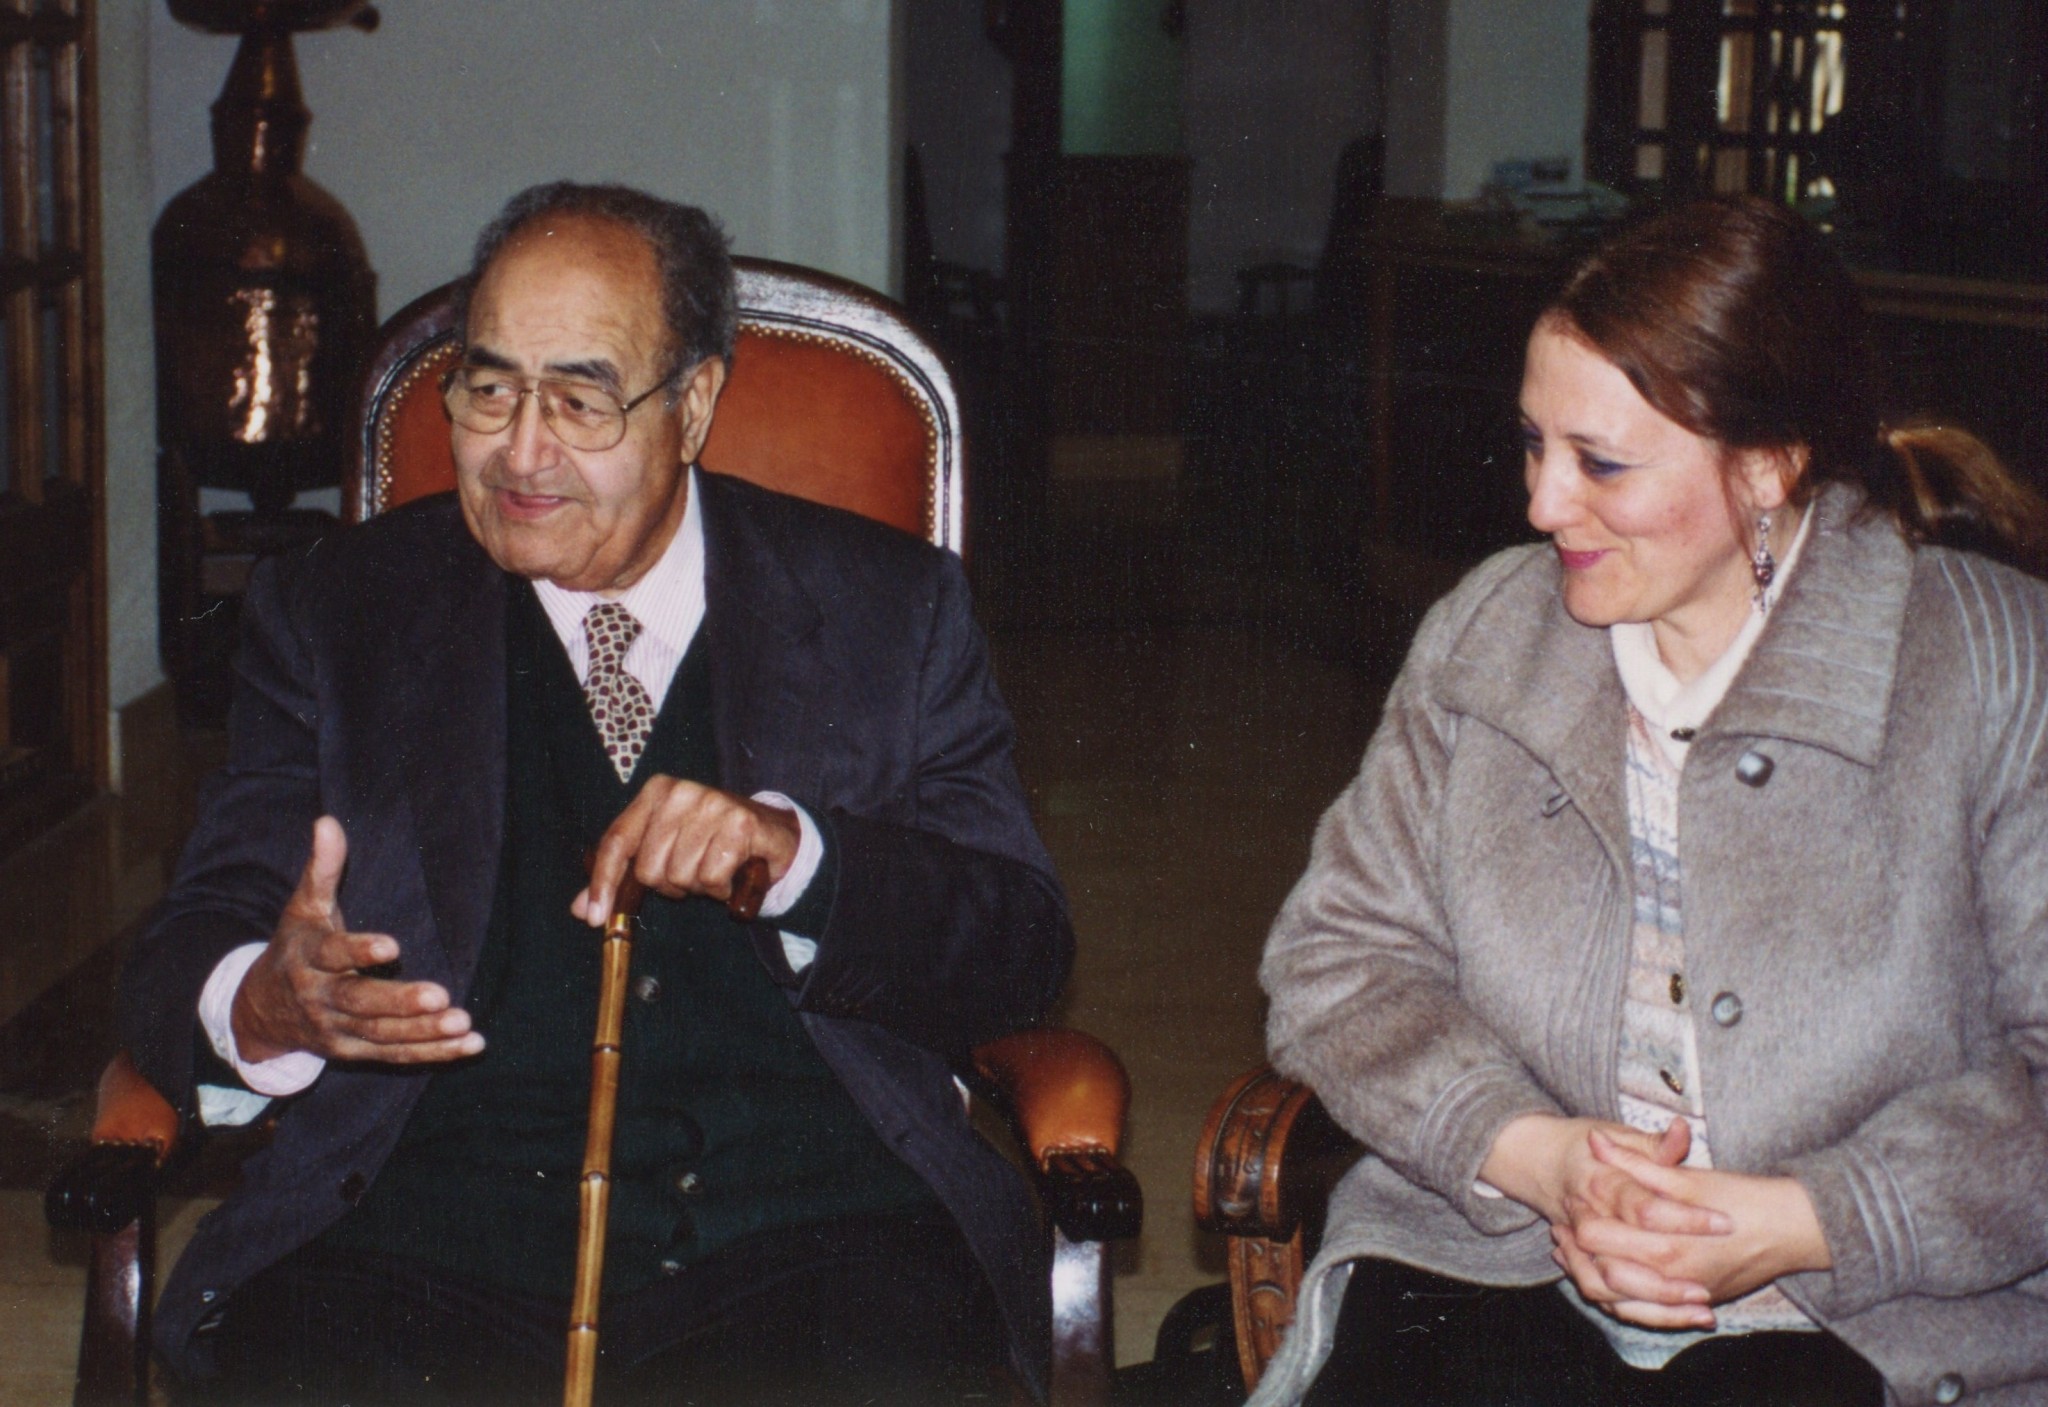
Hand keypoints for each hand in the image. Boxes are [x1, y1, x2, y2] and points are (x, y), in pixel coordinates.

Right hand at [231, 817, 483, 1064]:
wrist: (259, 1010)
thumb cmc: (295, 947)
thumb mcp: (303, 907)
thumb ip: (322, 868)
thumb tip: (327, 821)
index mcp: (307, 959)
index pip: (332, 955)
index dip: (359, 951)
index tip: (392, 946)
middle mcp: (320, 999)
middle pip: (361, 1003)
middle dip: (400, 1002)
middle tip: (440, 996)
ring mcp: (336, 1030)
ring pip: (383, 1035)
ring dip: (424, 1033)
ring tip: (463, 1023)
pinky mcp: (354, 1052)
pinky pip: (396, 1056)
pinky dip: (433, 1054)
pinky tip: (470, 1044)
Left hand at [574, 776, 800, 925]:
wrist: (772, 835)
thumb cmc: (710, 843)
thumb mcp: (662, 852)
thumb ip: (623, 878)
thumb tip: (582, 910)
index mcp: (656, 792)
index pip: (616, 841)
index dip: (603, 883)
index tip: (594, 917)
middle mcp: (681, 792)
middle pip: (650, 869)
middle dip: (670, 885)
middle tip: (691, 874)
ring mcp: (712, 805)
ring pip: (681, 877)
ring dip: (698, 886)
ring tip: (714, 869)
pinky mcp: (740, 824)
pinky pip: (712, 879)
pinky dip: (721, 889)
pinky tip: (731, 873)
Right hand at [1485, 1114, 1727, 1328]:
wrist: (1538, 1161)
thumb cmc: (1586, 1149)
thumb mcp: (1622, 1136)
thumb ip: (1655, 1145)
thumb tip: (1682, 1131)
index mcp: (1599, 1183)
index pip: (1643, 1208)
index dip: (1685, 1218)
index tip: (1725, 1224)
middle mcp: (1585, 1219)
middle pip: (1617, 1264)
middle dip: (1664, 1282)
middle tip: (1708, 1286)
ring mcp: (1579, 1247)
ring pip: (1608, 1289)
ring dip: (1656, 1305)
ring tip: (1702, 1307)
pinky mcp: (1582, 1266)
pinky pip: (1607, 1301)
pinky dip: (1646, 1314)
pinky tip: (1687, 1315)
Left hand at [1558, 1130, 1830, 1324]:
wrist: (1796, 1230)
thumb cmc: (1744, 1198)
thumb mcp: (1687, 1179)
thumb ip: (1637, 1164)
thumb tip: (1595, 1139)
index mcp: (1665, 1244)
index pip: (1597, 1239)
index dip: (1577, 1219)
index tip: (1569, 1201)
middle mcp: (1672, 1278)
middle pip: (1600, 1274)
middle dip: (1576, 1253)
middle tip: (1562, 1227)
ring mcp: (1685, 1294)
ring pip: (1619, 1301)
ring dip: (1591, 1277)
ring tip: (1572, 1253)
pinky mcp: (1697, 1300)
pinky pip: (1646, 1313)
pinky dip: (1620, 1299)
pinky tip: (1606, 1278)